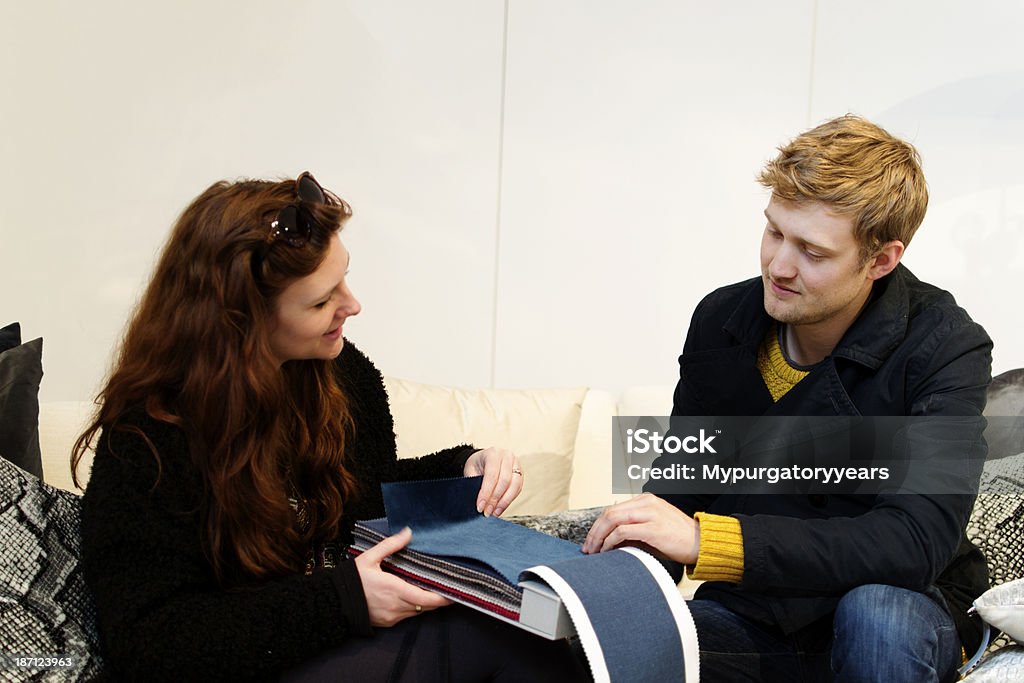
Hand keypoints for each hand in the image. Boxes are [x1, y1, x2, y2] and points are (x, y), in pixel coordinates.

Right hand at [354, 527, 450, 626]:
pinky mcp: (388, 623)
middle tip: (447, 588)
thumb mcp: (370, 557)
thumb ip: (391, 545)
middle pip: (427, 606)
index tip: (455, 591)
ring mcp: (393, 617)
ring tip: (431, 589)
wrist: (334, 602)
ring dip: (425, 602)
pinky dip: (413, 607)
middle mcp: (397, 606)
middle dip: (438, 599)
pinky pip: (407, 615)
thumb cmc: (352, 580)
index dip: (444, 598)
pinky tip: (412, 596)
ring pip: (418, 612)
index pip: (428, 599)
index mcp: (395, 590)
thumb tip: (408, 533)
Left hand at [463, 446, 522, 516]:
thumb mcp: (471, 471)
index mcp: (493, 453)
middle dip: (495, 499)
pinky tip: (500, 508)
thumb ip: (475, 484)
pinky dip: (509, 500)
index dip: (486, 493)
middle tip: (487, 511)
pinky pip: (518, 489)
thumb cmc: (476, 464)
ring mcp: (516, 464)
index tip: (480, 506)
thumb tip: (480, 503)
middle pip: (505, 481)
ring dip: (504, 502)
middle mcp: (507, 456)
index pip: (492, 475)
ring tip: (494, 512)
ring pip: (514, 486)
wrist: (483, 459)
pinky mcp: (520, 473)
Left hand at [582, 493, 699, 563]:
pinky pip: (622, 532)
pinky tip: (607, 551)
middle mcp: (647, 503)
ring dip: (599, 537)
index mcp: (646, 500)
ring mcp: (650, 514)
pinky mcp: (653, 528)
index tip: (592, 540)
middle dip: (594, 531)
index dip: (598, 525)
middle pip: (609, 513)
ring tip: (594, 551)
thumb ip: (633, 529)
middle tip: (588, 548)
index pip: (613, 509)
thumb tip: (609, 540)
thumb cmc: (678, 539)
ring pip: (612, 519)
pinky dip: (610, 541)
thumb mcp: (653, 528)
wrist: (702, 544)